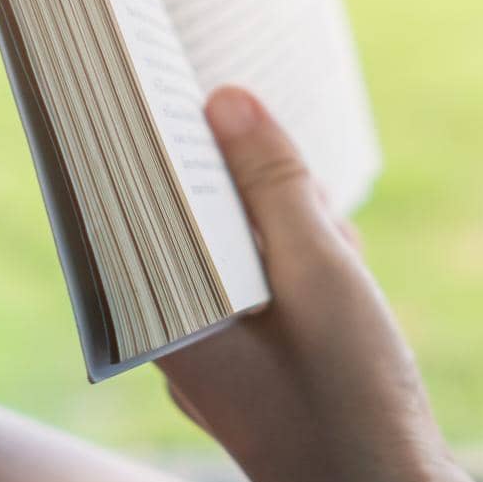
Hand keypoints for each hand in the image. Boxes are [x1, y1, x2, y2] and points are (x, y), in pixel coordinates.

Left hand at [159, 87, 482, 481]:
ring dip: (288, 229)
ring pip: (236, 252)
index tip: (157, 81)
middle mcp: (177, 343)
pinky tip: (346, 274)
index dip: (146, 143)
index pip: (130, 211)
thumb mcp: (322, 273)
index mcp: (166, 323)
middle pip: (189, 224)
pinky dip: (302, 267)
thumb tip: (226, 101)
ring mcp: (217, 362)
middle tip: (286, 160)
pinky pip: (263, 291)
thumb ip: (273, 185)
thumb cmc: (352, 400)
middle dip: (248, 186)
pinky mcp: (256, 372)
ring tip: (340, 248)